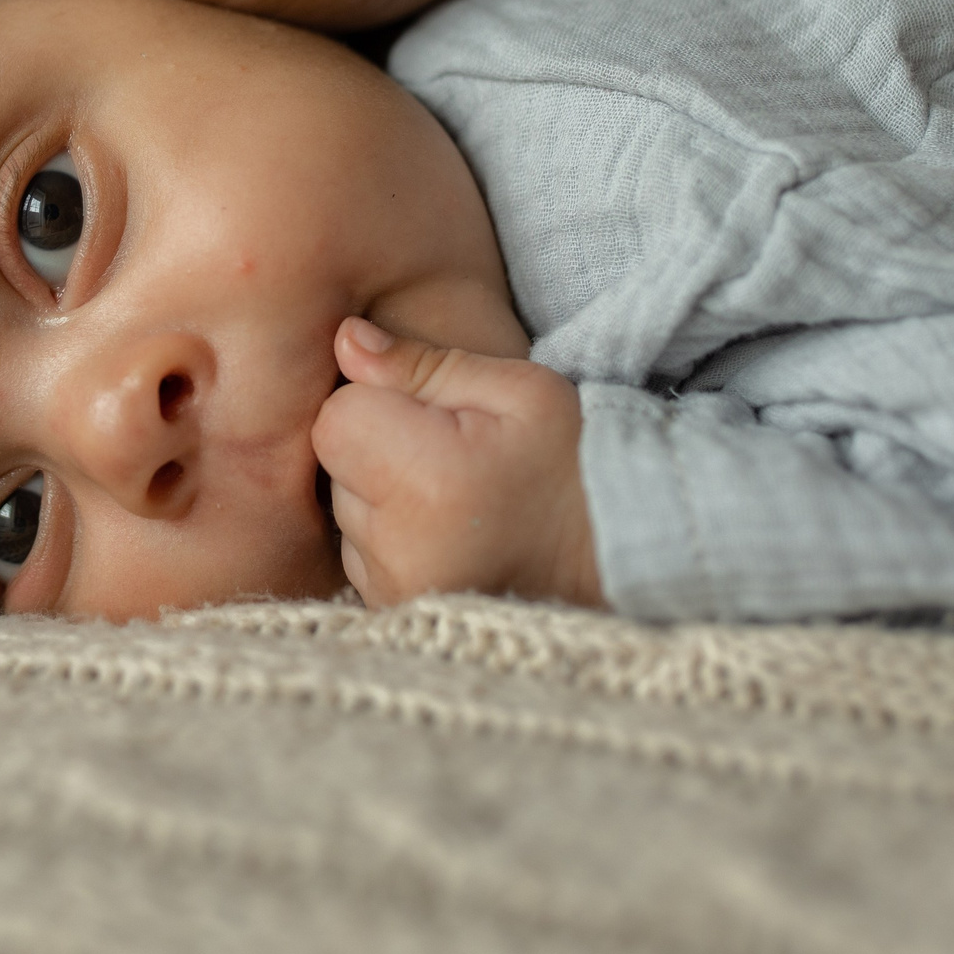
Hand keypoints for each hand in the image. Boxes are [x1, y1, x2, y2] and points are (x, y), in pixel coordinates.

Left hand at [311, 317, 602, 609]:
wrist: (618, 555)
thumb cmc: (572, 459)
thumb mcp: (518, 390)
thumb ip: (423, 364)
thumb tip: (347, 340)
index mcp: (427, 484)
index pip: (338, 419)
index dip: (379, 402)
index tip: (436, 416)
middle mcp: (398, 551)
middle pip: (336, 466)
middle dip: (378, 448)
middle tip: (452, 457)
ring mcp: (393, 592)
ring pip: (344, 510)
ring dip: (381, 495)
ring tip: (453, 498)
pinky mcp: (391, 612)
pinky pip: (357, 553)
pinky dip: (388, 536)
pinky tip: (444, 531)